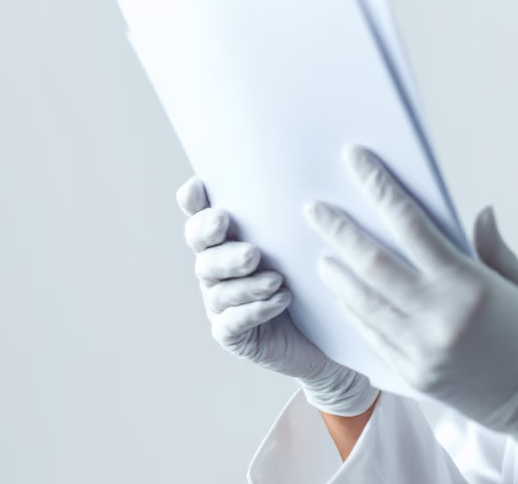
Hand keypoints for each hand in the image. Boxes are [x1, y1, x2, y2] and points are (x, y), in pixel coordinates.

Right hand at [177, 175, 379, 415]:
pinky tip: (280, 299)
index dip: (193, 203)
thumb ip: (291, 216)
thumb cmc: (311, 279)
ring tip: (275, 277)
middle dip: (212, 237)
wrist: (325, 336)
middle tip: (227, 225)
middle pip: (202, 251)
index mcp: (226, 241)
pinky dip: (256, 310)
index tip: (198, 186)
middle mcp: (216, 270)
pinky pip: (232, 323)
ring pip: (218, 290)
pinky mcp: (230, 334)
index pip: (200, 217)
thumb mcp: (303, 244)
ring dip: (245, 281)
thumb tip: (311, 181)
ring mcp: (219, 304)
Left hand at [302, 145, 517, 463]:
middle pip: (373, 262)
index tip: (355, 160)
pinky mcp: (414, 375)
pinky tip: (341, 293)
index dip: (379, 188)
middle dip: (338, 230)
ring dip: (337, 273)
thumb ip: (492, 247)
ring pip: (363, 302)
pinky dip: (353, 310)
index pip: (411, 224)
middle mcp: (440, 316)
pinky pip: (372, 336)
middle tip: (313, 208)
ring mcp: (423, 349)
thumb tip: (477, 211)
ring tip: (320, 251)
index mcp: (469, 284)